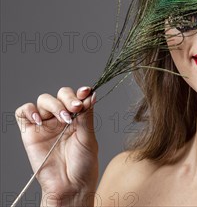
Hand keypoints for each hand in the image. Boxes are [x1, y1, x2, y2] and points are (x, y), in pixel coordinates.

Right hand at [15, 86, 97, 205]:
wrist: (70, 186)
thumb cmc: (83, 164)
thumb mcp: (88, 137)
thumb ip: (86, 116)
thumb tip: (91, 94)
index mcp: (78, 118)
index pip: (77, 97)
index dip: (80, 92)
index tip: (86, 92)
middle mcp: (61, 118)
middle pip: (60, 95)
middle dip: (68, 98)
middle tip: (76, 108)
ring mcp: (45, 125)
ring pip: (44, 100)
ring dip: (54, 105)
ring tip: (64, 119)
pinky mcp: (29, 133)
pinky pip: (23, 112)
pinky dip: (29, 110)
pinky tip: (40, 120)